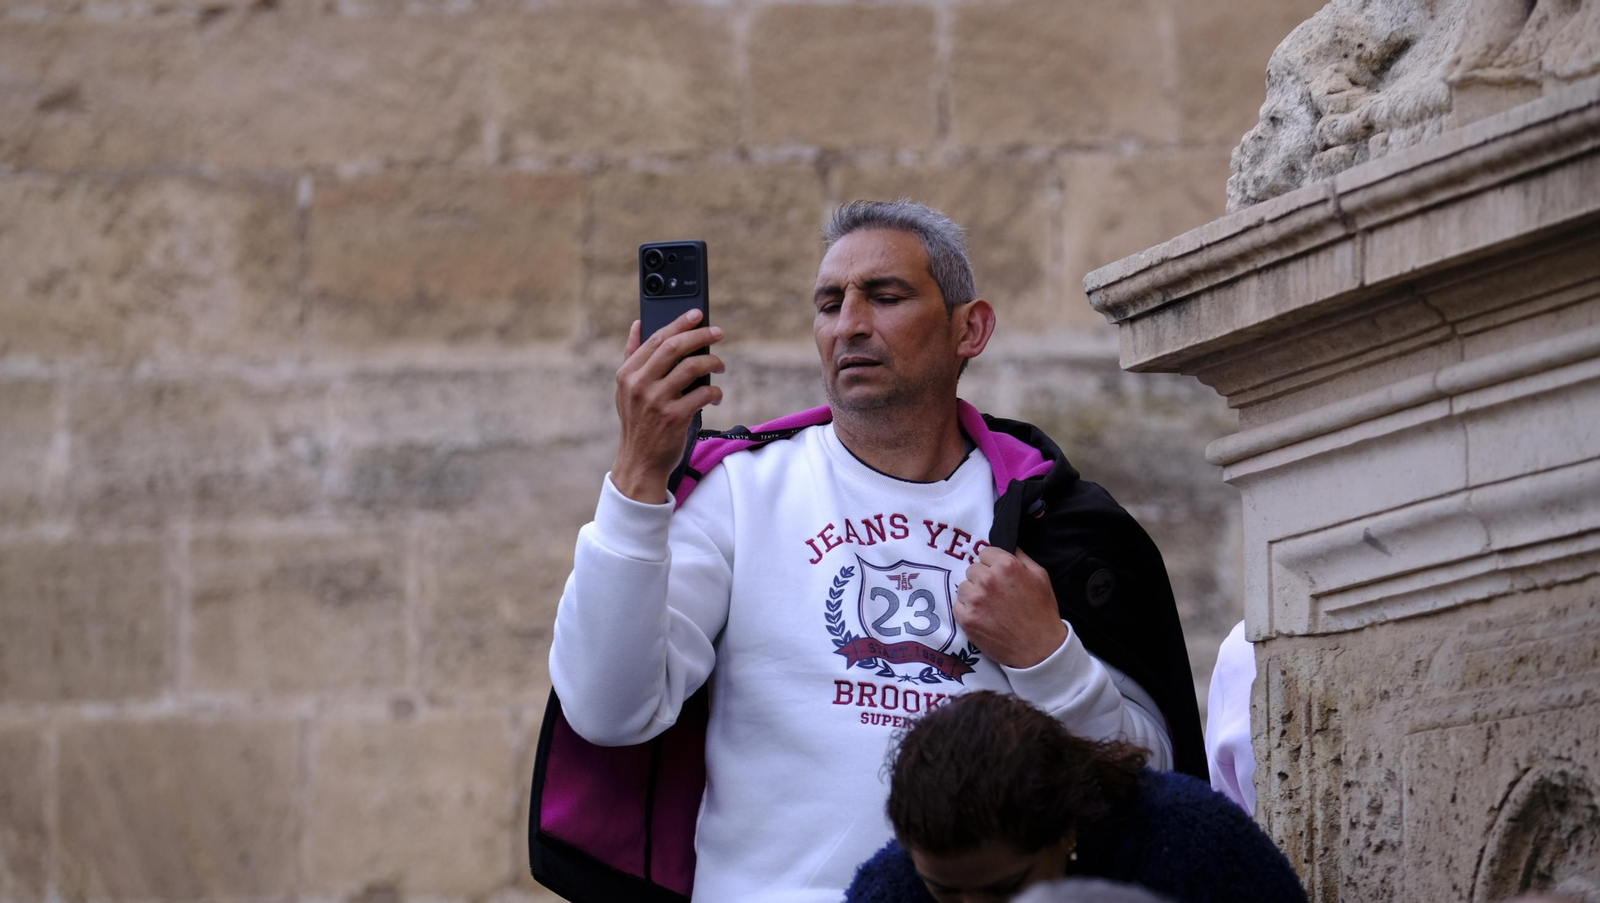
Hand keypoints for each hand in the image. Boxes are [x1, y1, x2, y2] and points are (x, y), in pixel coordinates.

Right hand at [611, 310, 725, 503]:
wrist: (640, 462)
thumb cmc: (639, 423)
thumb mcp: (626, 389)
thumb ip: (632, 356)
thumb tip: (638, 324)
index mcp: (628, 374)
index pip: (656, 338)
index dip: (679, 323)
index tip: (697, 314)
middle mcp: (640, 384)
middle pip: (675, 347)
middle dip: (700, 335)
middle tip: (718, 332)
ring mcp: (657, 401)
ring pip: (692, 368)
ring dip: (712, 362)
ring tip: (720, 365)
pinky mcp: (674, 417)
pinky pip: (703, 394)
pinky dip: (715, 392)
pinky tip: (716, 396)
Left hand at [954, 547, 1067, 668]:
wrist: (1039, 649)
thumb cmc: (1042, 612)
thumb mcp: (1041, 577)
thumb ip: (1022, 557)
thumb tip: (1008, 546)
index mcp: (1006, 565)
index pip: (984, 553)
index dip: (992, 564)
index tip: (998, 575)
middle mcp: (988, 579)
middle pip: (972, 569)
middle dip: (982, 579)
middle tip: (995, 594)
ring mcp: (975, 600)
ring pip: (963, 587)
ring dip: (973, 595)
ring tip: (989, 607)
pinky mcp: (967, 619)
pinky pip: (958, 606)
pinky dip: (967, 611)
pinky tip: (982, 618)